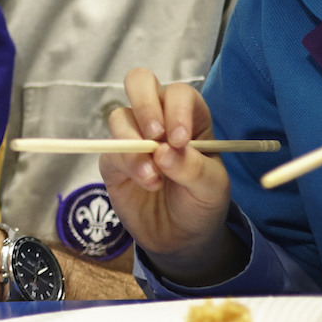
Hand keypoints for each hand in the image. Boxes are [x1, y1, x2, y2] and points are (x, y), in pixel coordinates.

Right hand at [98, 68, 238, 283]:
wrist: (181, 238)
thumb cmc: (202, 203)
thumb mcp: (211, 187)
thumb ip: (193, 167)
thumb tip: (164, 151)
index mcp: (190, 118)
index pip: (178, 94)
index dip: (176, 109)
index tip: (179, 139)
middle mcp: (159, 120)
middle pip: (140, 83)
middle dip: (144, 103)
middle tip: (154, 134)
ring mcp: (133, 137)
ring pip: (120, 116)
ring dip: (134, 143)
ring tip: (153, 177)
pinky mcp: (114, 160)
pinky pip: (110, 149)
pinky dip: (127, 164)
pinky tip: (146, 182)